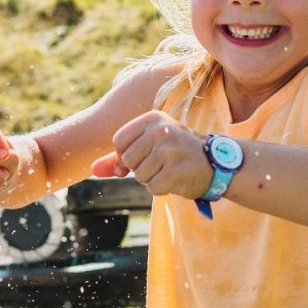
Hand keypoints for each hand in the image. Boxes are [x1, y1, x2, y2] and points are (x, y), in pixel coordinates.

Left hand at [91, 111, 211, 198]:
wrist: (215, 163)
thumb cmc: (176, 152)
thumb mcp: (149, 145)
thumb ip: (118, 157)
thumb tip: (92, 170)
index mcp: (152, 119)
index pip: (119, 141)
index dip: (125, 154)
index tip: (144, 154)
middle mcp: (161, 131)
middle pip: (127, 160)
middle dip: (140, 168)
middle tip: (162, 162)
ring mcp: (169, 150)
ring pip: (139, 176)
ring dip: (152, 178)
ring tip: (170, 169)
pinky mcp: (176, 171)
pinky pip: (153, 188)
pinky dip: (162, 188)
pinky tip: (176, 179)